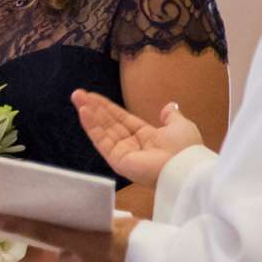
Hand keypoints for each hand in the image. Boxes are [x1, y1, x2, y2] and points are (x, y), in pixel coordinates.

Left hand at [0, 212, 136, 261]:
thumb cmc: (155, 243)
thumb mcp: (131, 225)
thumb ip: (109, 226)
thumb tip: (102, 226)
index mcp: (87, 242)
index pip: (45, 232)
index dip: (19, 225)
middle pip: (66, 257)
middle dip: (74, 251)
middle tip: (96, 243)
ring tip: (122, 259)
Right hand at [71, 92, 204, 186]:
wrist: (184, 167)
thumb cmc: (185, 148)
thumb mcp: (181, 126)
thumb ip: (171, 116)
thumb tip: (168, 106)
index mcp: (147, 137)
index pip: (122, 120)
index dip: (108, 107)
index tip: (93, 96)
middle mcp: (132, 145)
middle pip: (108, 123)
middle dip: (93, 108)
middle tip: (78, 94)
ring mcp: (122, 153)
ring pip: (102, 130)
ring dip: (89, 113)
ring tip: (77, 98)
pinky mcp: (116, 160)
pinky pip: (101, 141)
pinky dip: (91, 126)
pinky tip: (83, 112)